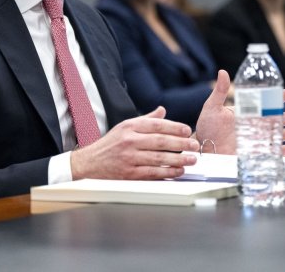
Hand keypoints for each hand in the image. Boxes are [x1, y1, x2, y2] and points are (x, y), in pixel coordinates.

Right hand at [70, 106, 199, 179]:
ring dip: (178, 159)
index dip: (174, 127)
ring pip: (158, 158)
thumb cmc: (110, 144)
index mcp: (130, 127)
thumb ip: (146, 119)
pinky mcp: (129, 174)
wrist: (90, 163)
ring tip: (191, 160)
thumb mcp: (125, 126)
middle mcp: (129, 141)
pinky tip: (178, 171)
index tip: (187, 130)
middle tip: (194, 145)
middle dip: (180, 143)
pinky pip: (152, 173)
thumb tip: (163, 110)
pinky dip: (167, 173)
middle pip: (160, 141)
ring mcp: (129, 158)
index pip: (156, 125)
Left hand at [195, 73, 284, 155]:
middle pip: (276, 119)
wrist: (204, 149)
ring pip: (278, 134)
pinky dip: (283, 150)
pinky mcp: (256, 152)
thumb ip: (219, 91)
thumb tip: (222, 71)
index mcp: (247, 112)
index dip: (278, 97)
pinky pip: (273, 151)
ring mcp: (256, 139)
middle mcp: (254, 125)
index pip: (265, 102)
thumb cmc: (208, 128)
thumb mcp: (213, 107)